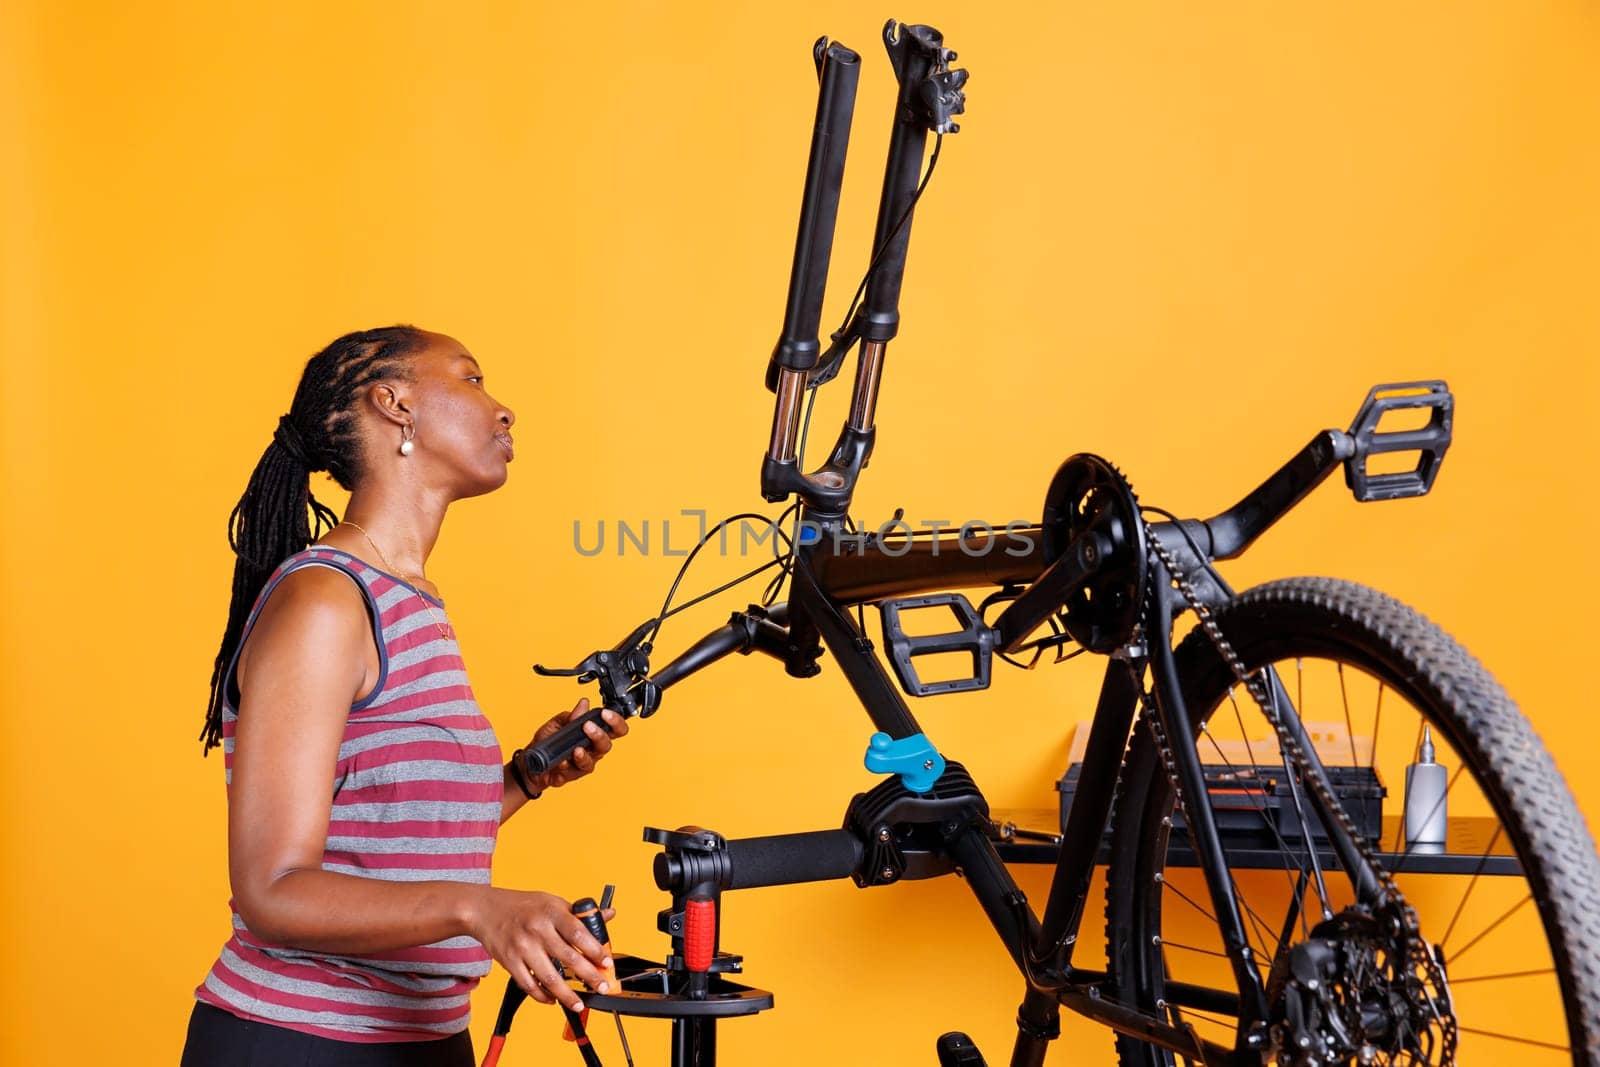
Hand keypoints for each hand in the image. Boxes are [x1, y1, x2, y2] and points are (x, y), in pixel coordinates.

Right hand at [469, 888, 617, 1010]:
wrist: (484, 909)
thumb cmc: (522, 905)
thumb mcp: (552, 902)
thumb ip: (579, 913)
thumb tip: (608, 915)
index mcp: (552, 912)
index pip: (579, 933)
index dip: (596, 950)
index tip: (607, 962)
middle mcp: (538, 929)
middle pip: (569, 958)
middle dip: (590, 976)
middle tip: (602, 987)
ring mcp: (523, 947)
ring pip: (550, 977)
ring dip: (567, 994)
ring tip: (579, 1003)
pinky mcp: (509, 961)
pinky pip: (529, 984)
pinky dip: (542, 996)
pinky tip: (552, 999)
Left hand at [528, 697, 628, 792]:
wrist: (533, 761)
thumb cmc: (548, 741)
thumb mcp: (558, 723)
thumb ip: (572, 715)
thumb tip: (584, 704)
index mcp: (594, 733)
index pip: (614, 728)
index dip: (616, 721)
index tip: (606, 714)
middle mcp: (592, 749)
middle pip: (607, 744)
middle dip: (599, 734)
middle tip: (587, 726)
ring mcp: (584, 762)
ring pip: (593, 760)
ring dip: (585, 754)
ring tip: (576, 749)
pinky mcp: (573, 774)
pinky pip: (574, 771)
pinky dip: (568, 765)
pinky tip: (562, 761)